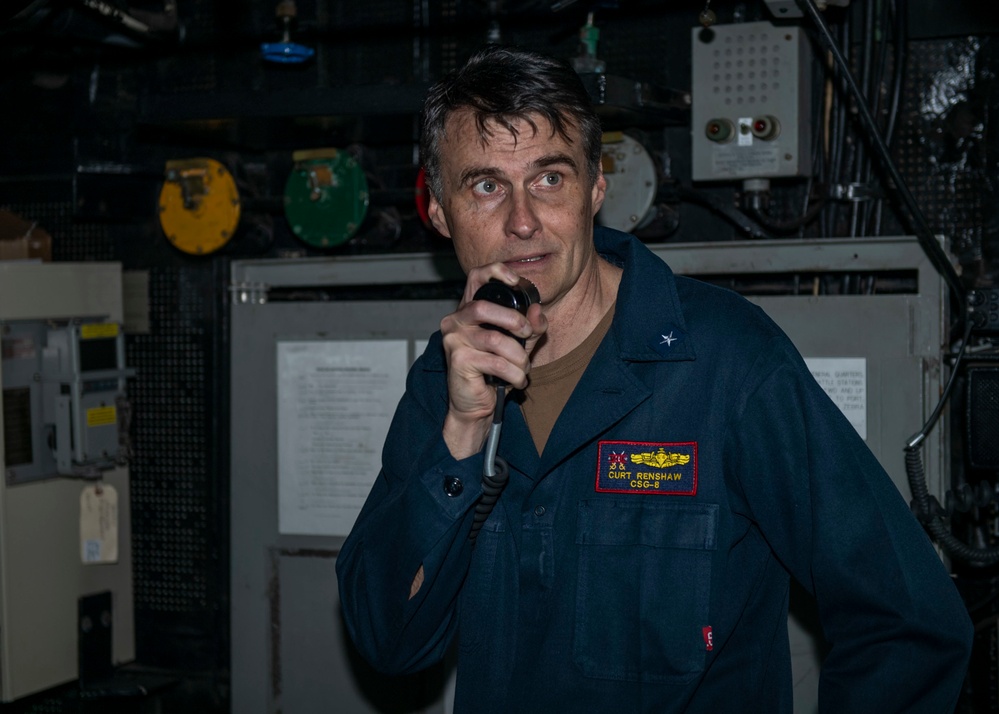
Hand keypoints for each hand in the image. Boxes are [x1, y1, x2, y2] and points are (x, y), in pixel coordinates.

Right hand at [440, 264, 546, 457]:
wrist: (475, 404)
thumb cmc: (493, 371)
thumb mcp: (518, 344)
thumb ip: (530, 327)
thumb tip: (537, 311)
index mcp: (468, 310)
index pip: (475, 277)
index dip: (496, 272)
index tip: (516, 281)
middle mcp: (455, 321)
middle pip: (483, 308)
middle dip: (514, 321)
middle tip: (527, 335)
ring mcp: (454, 340)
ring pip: (495, 340)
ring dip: (518, 357)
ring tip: (523, 368)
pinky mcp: (457, 361)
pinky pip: (495, 362)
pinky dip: (514, 373)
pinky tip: (517, 381)